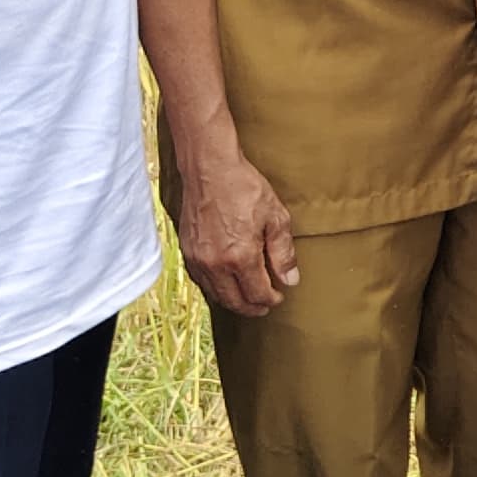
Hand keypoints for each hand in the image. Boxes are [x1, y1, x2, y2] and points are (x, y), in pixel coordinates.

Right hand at [172, 145, 298, 318]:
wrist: (209, 168)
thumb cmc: (244, 188)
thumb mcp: (275, 217)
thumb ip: (283, 253)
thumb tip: (290, 280)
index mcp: (240, 257)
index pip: (257, 293)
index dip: (271, 300)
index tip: (279, 296)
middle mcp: (215, 264)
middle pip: (234, 301)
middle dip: (252, 307)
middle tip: (264, 306)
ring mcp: (197, 259)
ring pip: (215, 294)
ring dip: (232, 301)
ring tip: (247, 298)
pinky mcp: (186, 251)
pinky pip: (200, 281)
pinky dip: (214, 288)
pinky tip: (225, 284)